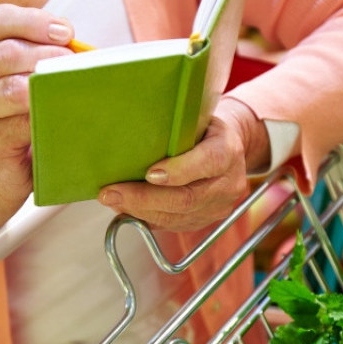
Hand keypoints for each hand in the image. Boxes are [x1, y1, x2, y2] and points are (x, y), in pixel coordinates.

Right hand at [0, 4, 74, 235]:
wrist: (1, 166)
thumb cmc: (19, 112)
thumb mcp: (23, 72)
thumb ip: (39, 51)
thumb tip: (78, 47)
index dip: (34, 21)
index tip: (67, 32)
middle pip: (6, 53)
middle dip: (48, 55)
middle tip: (76, 64)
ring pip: (11, 88)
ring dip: (48, 84)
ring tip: (73, 85)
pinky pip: (20, 122)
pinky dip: (47, 115)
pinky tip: (65, 113)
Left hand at [99, 97, 270, 232]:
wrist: (231, 148)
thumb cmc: (204, 128)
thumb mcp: (195, 118)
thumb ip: (173, 131)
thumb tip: (129, 139)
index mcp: (228, 150)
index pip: (208, 162)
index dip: (178, 170)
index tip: (148, 173)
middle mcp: (228, 183)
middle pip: (187, 198)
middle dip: (144, 198)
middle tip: (111, 193)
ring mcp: (219, 206)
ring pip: (178, 216)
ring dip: (140, 211)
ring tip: (113, 200)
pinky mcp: (206, 219)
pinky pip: (174, 225)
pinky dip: (147, 218)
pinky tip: (126, 209)